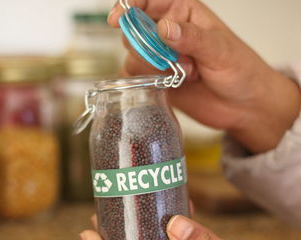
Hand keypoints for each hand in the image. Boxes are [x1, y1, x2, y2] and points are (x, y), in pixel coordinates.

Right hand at [108, 0, 300, 152]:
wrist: (244, 106)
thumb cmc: (242, 70)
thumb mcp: (221, 51)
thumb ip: (192, 38)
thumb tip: (163, 27)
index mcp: (184, 13)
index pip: (149, 0)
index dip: (129, 6)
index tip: (116, 19)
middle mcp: (168, 32)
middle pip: (134, 30)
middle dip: (146, 47)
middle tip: (173, 60)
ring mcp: (160, 57)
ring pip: (133, 56)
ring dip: (152, 68)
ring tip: (185, 75)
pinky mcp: (156, 79)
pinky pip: (134, 78)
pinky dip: (143, 83)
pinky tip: (169, 86)